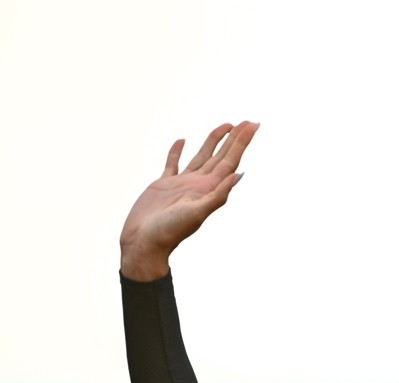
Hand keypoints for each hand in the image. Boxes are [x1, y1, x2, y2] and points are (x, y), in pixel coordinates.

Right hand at [120, 121, 258, 280]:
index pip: (231, 160)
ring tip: (226, 125)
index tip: (254, 125)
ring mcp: (182, 184)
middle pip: (222, 156)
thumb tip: (240, 175)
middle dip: (236, 139)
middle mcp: (199, 184)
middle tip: (249, 122)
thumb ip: (218, 195)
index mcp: (209, 189)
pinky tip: (182, 141)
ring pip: (202, 156)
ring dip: (214, 141)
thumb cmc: (170, 232)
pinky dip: (177, 151)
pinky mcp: (163, 185)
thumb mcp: (196, 213)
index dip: (242, 142)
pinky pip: (173, 163)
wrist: (144, 243)